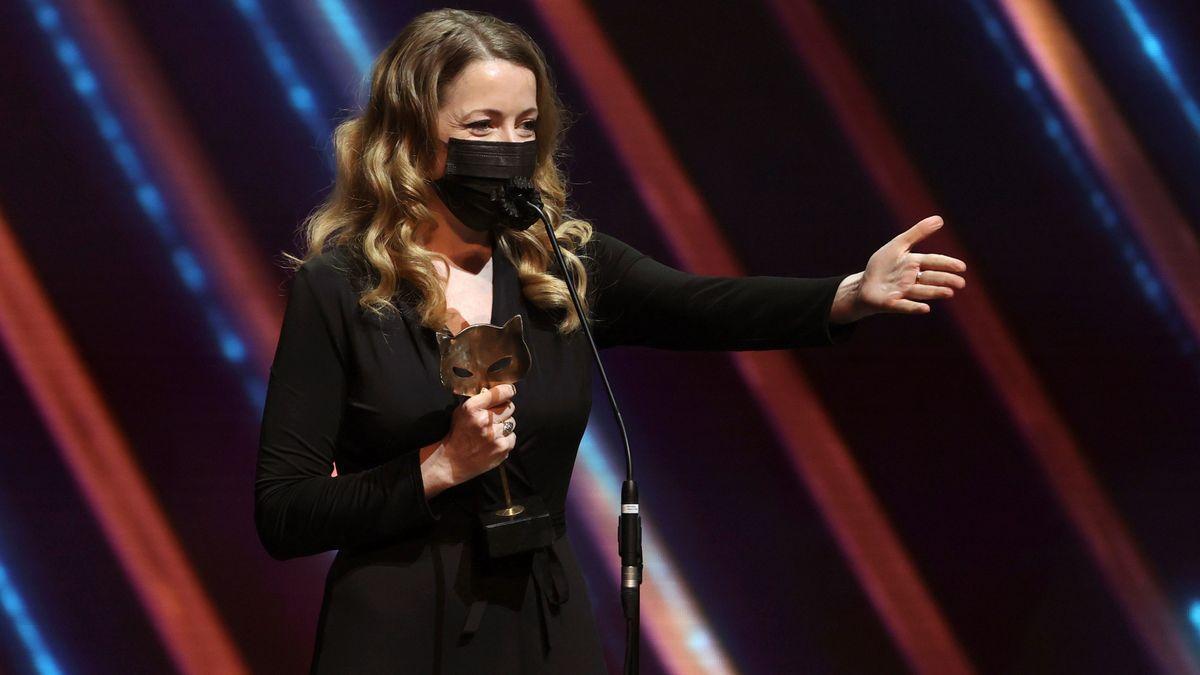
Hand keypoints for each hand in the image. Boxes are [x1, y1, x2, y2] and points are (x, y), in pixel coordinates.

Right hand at [421, 383, 517, 495]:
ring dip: (504, 425)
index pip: (499, 393)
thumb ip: (479, 401)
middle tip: (496, 417)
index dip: (507, 391)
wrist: (452, 462)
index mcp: (472, 409)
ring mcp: (494, 436)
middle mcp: (484, 421)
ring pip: (512, 422)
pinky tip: (494, 442)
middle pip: (509, 407)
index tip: (510, 391)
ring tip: (493, 432)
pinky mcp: (502, 448)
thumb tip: (500, 392)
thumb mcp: (461, 412)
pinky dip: (505, 439)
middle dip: (504, 410)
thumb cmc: (458, 434)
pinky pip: (512, 437)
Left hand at [832, 215, 966, 321]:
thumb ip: (917, 233)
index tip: (962, 267)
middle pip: (931, 278)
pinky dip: (914, 307)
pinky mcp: (891, 303)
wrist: (864, 285)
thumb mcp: (898, 245)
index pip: (933, 261)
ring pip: (921, 291)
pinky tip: (925, 309)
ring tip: (949, 293)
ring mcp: (902, 292)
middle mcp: (911, 279)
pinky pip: (904, 305)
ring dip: (934, 292)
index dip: (947, 264)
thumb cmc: (883, 265)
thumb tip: (939, 219)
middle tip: (960, 283)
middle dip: (945, 280)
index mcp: (913, 264)